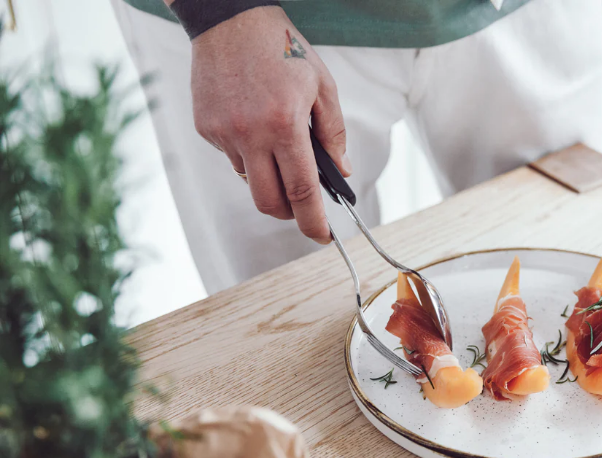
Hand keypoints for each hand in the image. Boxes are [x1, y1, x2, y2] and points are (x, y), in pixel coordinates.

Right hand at [191, 7, 347, 243]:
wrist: (230, 18)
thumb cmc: (283, 49)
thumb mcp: (322, 86)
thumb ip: (333, 133)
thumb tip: (340, 172)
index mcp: (285, 124)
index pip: (301, 190)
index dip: (313, 221)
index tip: (323, 236)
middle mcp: (250, 133)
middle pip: (269, 202)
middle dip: (289, 213)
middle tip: (302, 205)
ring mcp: (224, 133)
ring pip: (250, 180)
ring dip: (268, 176)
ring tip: (277, 142)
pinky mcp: (206, 128)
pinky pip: (232, 157)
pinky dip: (248, 153)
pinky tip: (253, 123)